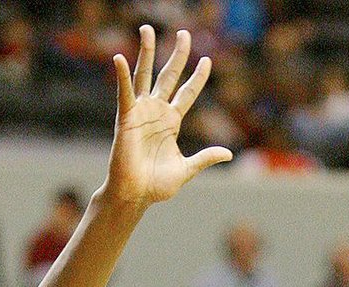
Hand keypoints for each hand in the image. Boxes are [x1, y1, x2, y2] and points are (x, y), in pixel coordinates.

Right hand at [104, 26, 231, 208]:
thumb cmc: (156, 185)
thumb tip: (229, 153)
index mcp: (171, 122)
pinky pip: (124, 93)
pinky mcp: (126, 118)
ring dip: (147, 52)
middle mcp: (156, 112)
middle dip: (177, 55)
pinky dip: (122, 76)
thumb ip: (205, 158)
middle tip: (185, 33)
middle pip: (169, 76)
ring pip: (145, 75)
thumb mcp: (187, 169)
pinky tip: (120, 58)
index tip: (207, 61)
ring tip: (147, 29)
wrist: (136, 195)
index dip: (197, 78)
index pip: (187, 93)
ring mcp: (141, 112)